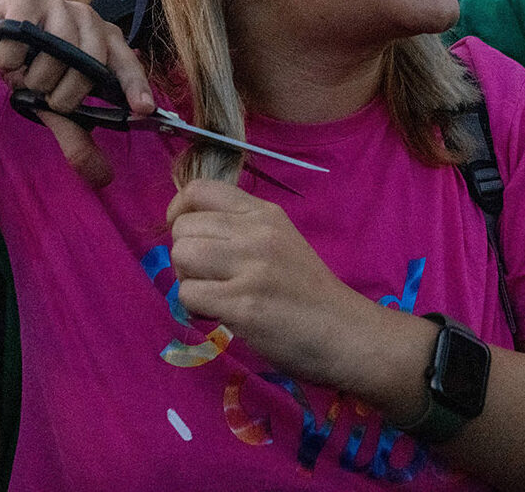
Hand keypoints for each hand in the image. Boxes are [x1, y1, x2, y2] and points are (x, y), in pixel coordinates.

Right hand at [0, 0, 154, 185]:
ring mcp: (56, 5)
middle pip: (88, 65)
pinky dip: (10, 59)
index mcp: (103, 39)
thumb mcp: (53, 104)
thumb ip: (77, 136)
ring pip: (54, 54)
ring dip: (35, 77)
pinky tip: (6, 55)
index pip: (127, 64)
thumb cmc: (30, 62)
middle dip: (65, 93)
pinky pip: (21, 39)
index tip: (144, 110)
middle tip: (48, 96)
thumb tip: (103, 179)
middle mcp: (86, 18)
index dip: (136, 86)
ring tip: (25, 74)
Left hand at [167, 180, 365, 384]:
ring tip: (213, 296)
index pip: (200, 190)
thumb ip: (240, 229)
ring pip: (182, 257)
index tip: (186, 236)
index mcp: (264, 213)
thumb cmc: (308, 293)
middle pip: (183, 228)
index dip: (178, 212)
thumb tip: (187, 230)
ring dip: (187, 281)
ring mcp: (251, 267)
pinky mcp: (244, 304)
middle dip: (184, 257)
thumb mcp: (280, 241)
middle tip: (209, 279)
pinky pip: (189, 295)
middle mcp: (257, 232)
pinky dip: (195, 309)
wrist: (345, 334)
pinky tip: (219, 316)